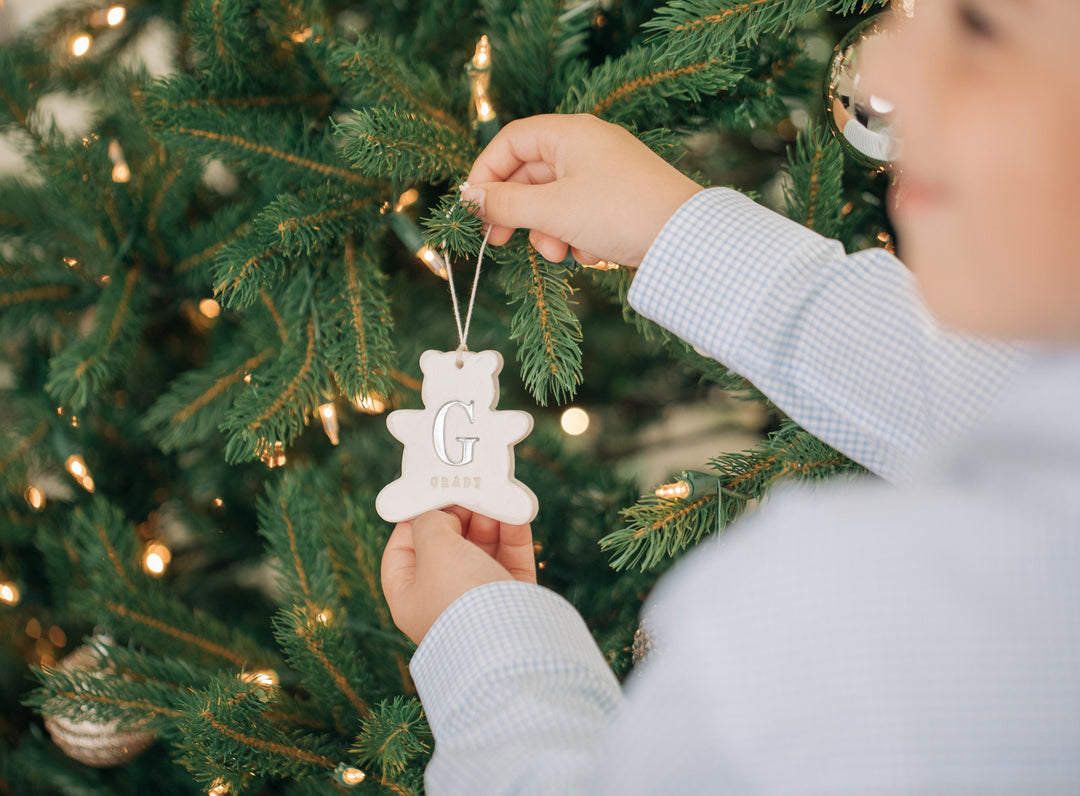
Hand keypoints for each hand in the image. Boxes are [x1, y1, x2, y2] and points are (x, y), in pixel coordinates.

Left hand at [381, 507, 535, 644]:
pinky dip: (513, 531)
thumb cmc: (459, 599)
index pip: (401, 549)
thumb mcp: (432, 548)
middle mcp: (442, 598)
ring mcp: (480, 598)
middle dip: (459, 514)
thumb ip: (431, 522)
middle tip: (470, 488)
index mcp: (410, 596)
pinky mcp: (513, 596)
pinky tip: (516, 510)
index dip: (413, 518)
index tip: (430, 493)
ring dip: (489, 518)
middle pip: (446, 544)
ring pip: (482, 547)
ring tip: (495, 494)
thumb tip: (443, 513)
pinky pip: (511, 555)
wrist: (510, 641)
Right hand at [463, 113, 701, 267]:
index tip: (475, 207)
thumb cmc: (618, 212)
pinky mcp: (620, 200)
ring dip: (548, 231)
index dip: (486, 172)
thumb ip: (506, 204)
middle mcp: (588, 146)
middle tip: (499, 239)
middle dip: (517, 211)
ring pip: (555, 200)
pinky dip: (577, 235)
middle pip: (531, 173)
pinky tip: (591, 253)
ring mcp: (606, 173)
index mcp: (570, 133)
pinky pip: (581, 214)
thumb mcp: (552, 210)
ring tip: (560, 253)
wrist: (684, 239)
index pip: (511, 141)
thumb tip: (470, 199)